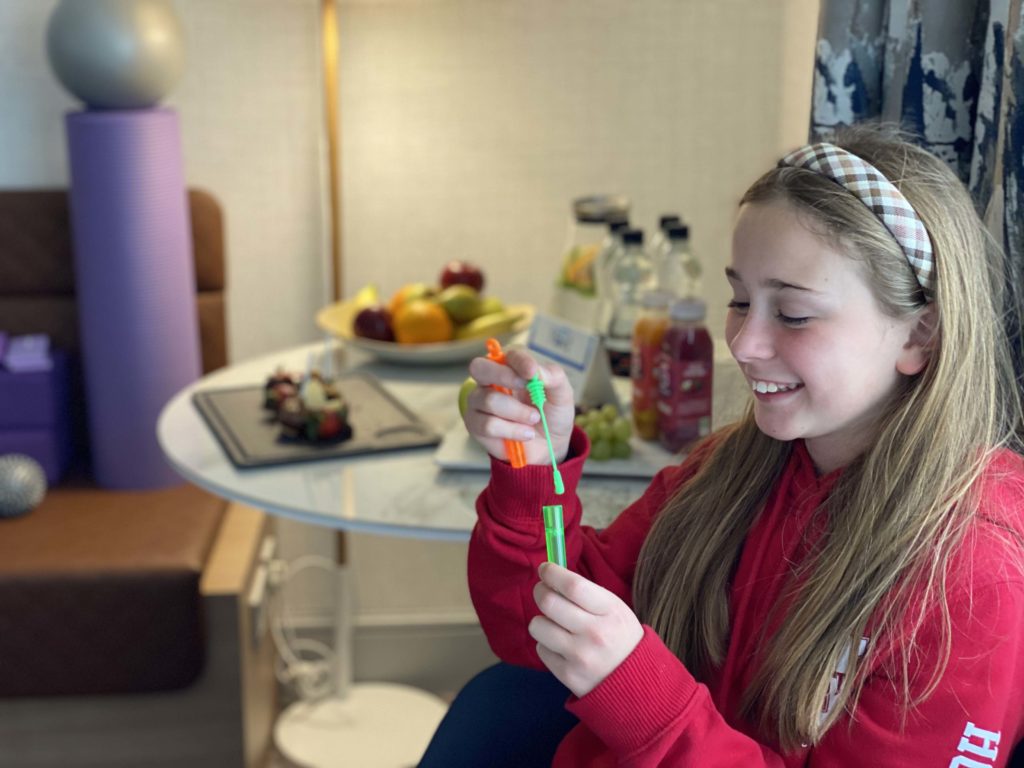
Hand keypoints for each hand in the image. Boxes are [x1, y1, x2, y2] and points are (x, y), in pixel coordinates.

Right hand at [463, 348, 575, 464]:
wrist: (548, 447)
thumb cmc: (552, 415)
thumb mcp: (562, 394)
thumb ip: (554, 377)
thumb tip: (536, 370)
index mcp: (512, 366)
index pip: (508, 354)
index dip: (519, 361)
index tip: (532, 373)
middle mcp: (490, 379)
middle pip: (479, 367)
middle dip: (503, 376)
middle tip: (525, 387)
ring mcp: (479, 401)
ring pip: (488, 400)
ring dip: (517, 412)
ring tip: (534, 419)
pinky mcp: (475, 423)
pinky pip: (487, 424)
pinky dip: (511, 430)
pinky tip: (525, 434)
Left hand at [528, 562, 643, 697]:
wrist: (637, 682)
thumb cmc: (620, 636)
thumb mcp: (615, 609)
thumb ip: (586, 592)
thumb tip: (551, 575)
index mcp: (610, 611)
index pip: (573, 585)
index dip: (553, 573)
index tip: (545, 569)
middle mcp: (594, 633)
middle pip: (549, 603)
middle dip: (540, 591)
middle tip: (542, 591)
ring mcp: (580, 656)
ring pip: (538, 626)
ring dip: (541, 620)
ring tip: (554, 623)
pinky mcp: (567, 675)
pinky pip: (541, 649)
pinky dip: (546, 643)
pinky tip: (561, 646)